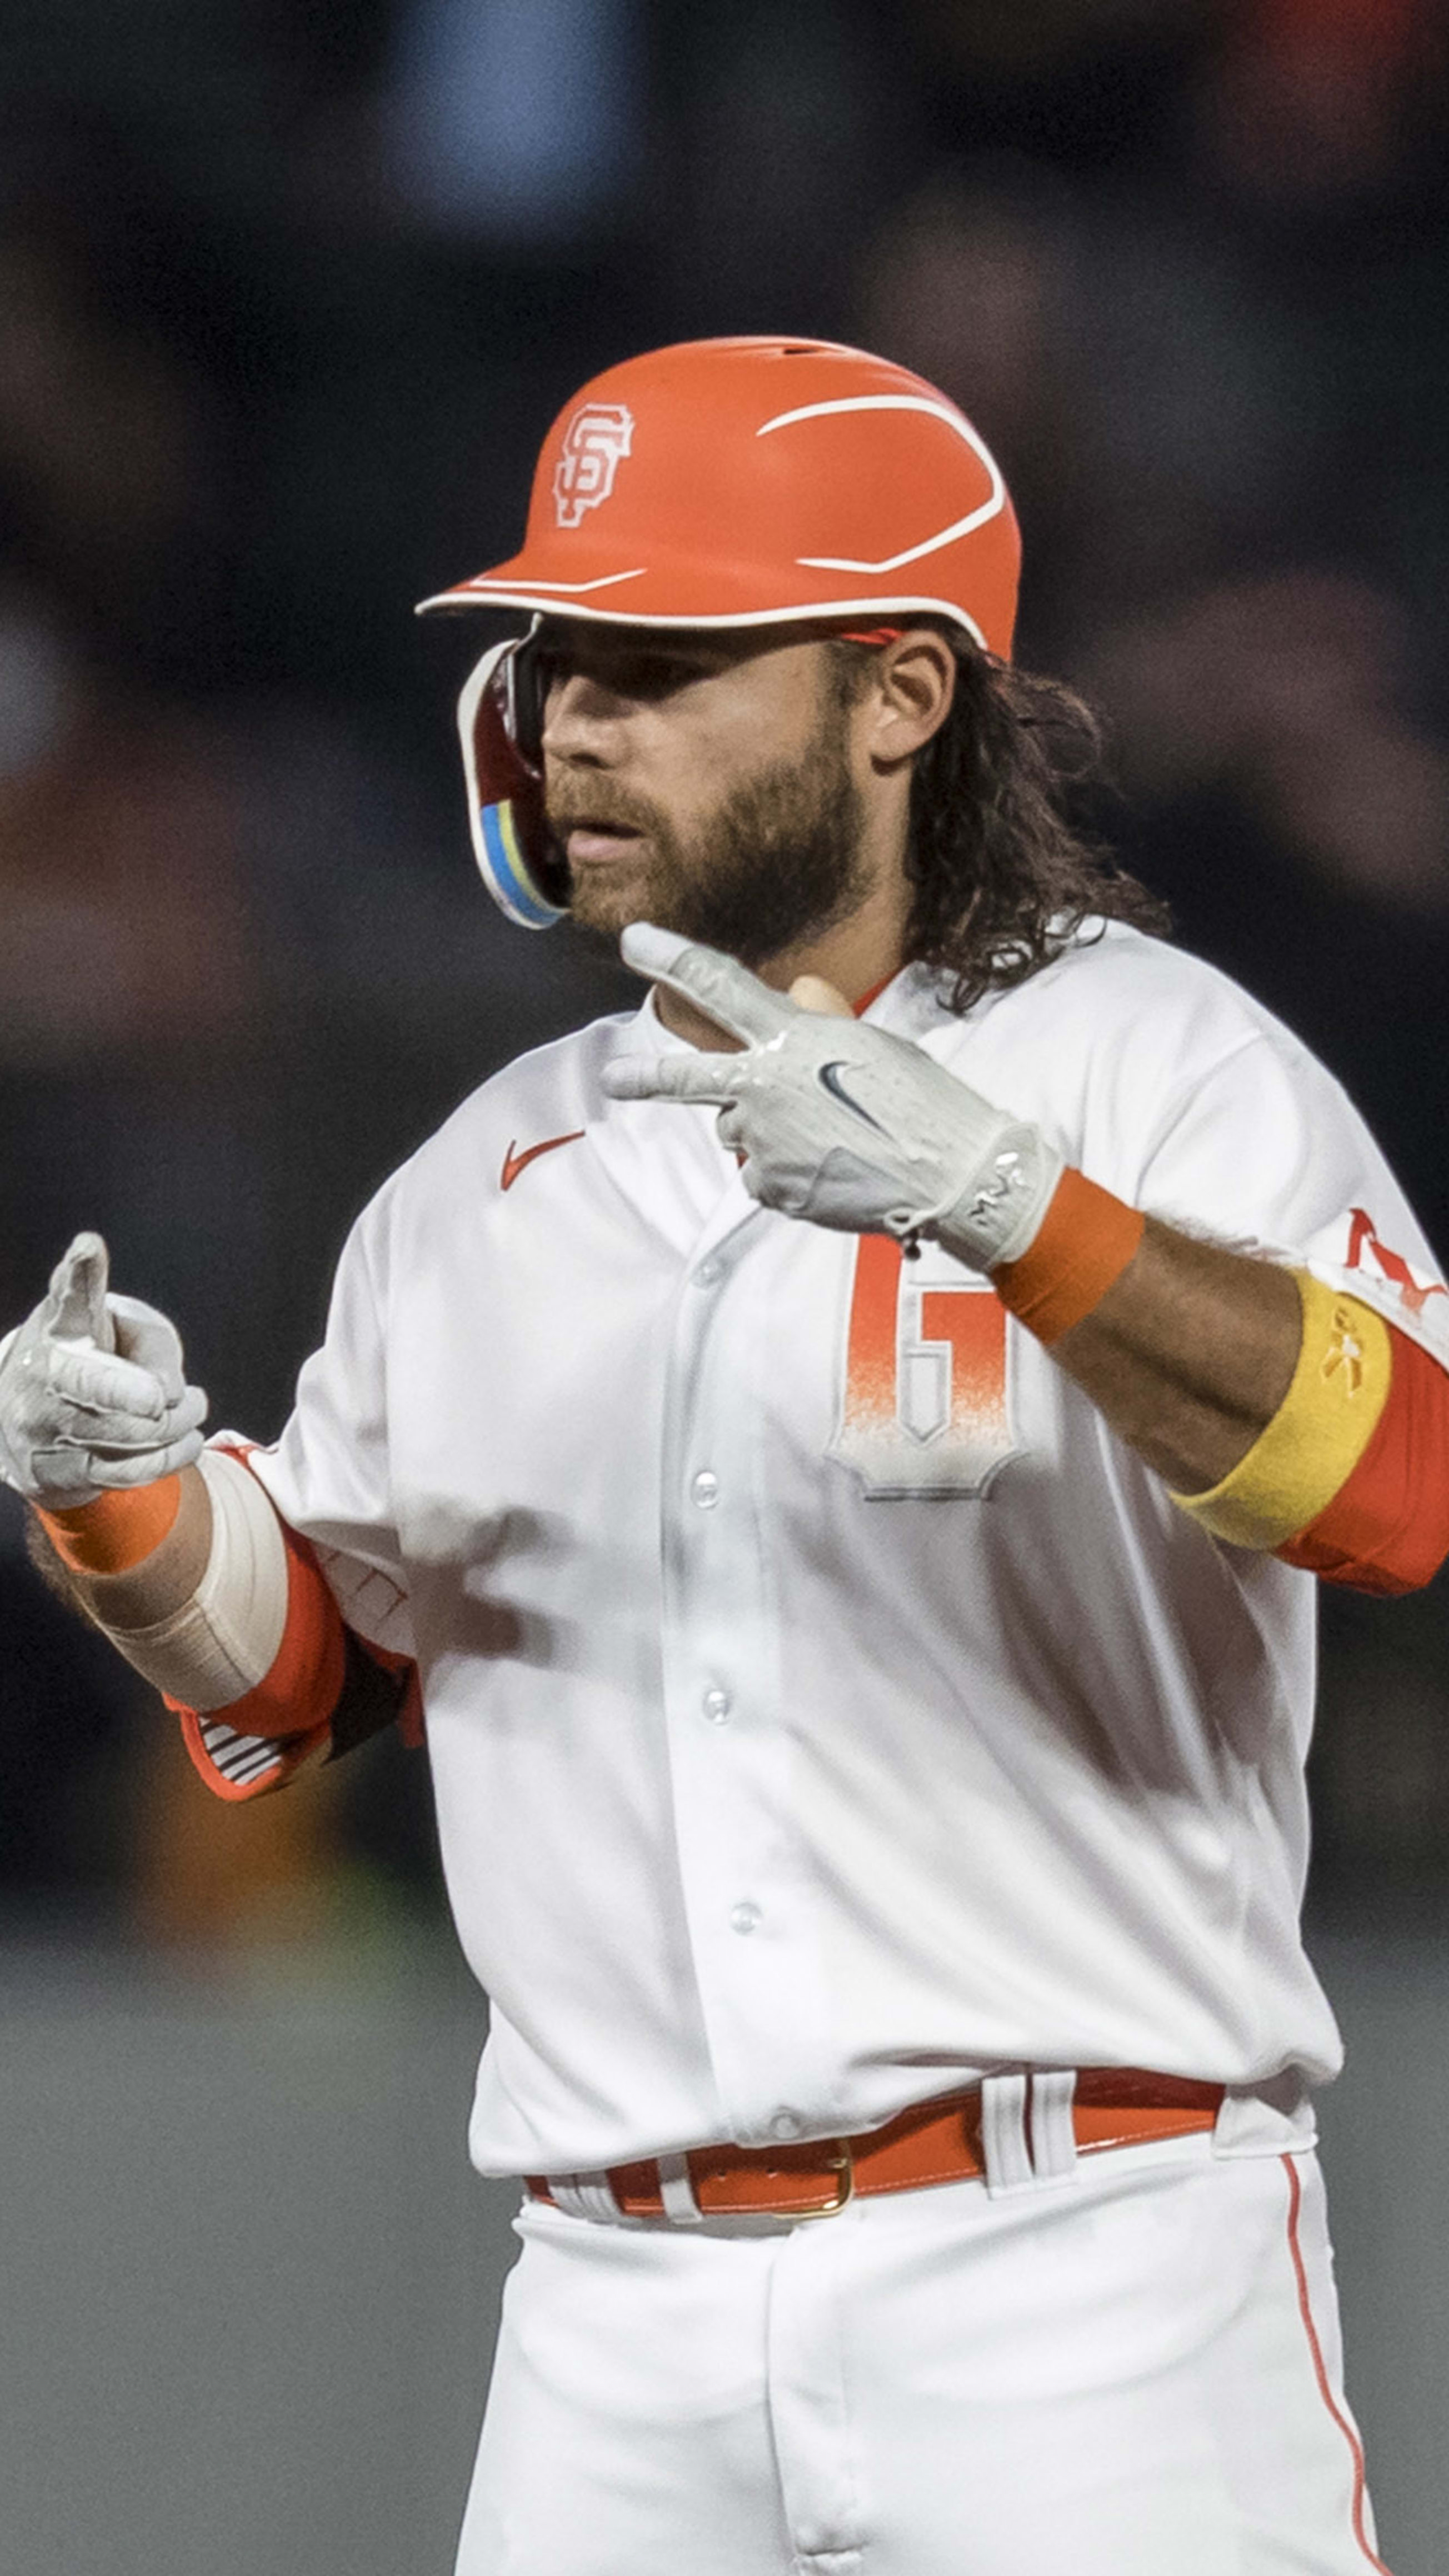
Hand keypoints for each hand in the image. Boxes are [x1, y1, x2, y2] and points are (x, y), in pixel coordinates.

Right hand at [0, 1233, 207, 1507]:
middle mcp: (41, 1372)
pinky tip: (187, 1443)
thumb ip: (150, 1344)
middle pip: (101, 1384)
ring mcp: (42, 1425)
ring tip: (192, 1413)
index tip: (90, 1248)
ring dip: (175, 1427)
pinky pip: (125, 1472)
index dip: (80, 1272)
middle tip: (190, 1396)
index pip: (69, 1297)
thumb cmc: (91, 1358)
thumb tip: (166, 1393)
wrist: (30, 1420)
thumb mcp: (119, 1331)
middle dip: (155, 1395)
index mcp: (59, 1326)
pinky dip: (168, 1458)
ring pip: (124, 1435)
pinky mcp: (56, 1469)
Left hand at [601, 924, 1061, 1263]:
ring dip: (767, 1134)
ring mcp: (763, 1139)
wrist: (949, 1172)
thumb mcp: (868, 1043)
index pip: (719, 984)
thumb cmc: (919, 1099)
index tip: (632, 941)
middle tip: (613, 1079)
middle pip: (686, 1079)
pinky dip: (789, 1175)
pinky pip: (763, 1176)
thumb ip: (818, 1021)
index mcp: (791, 1036)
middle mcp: (765, 1084)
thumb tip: (791, 990)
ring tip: (828, 1141)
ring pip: (740, 1133)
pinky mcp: (770, 1185)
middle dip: (644, 1078)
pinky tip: (832, 1172)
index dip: (671, 958)